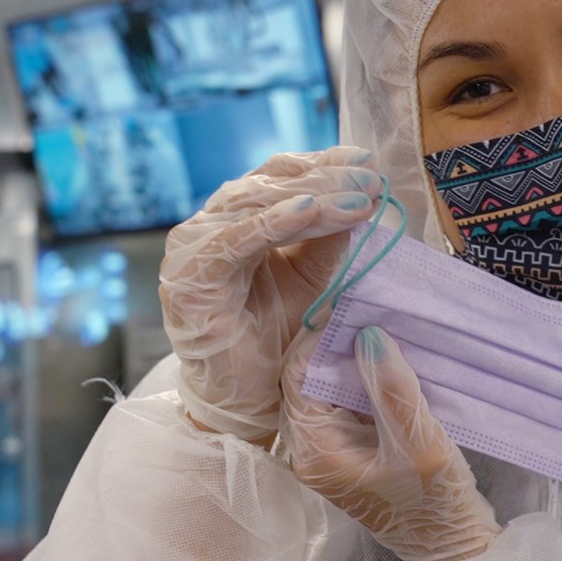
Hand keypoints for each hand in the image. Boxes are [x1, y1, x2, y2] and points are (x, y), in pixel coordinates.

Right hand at [159, 147, 381, 442]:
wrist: (248, 399)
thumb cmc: (278, 338)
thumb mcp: (313, 279)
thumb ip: (328, 239)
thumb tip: (362, 196)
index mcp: (238, 219)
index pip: (281, 177)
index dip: (325, 164)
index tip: (369, 161)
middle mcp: (210, 226)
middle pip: (271, 184)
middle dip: (327, 178)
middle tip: (372, 179)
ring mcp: (194, 249)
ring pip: (256, 206)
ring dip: (313, 197)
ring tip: (358, 198)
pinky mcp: (188, 278)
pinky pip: (233, 241)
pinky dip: (271, 222)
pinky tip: (309, 210)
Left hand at [281, 325, 500, 560]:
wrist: (451, 548)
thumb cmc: (436, 503)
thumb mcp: (420, 442)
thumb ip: (392, 388)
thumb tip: (368, 333)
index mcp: (314, 452)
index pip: (298, 375)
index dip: (323, 337)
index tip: (357, 308)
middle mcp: (309, 451)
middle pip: (305, 378)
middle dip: (334, 343)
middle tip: (369, 310)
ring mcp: (327, 452)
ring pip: (324, 387)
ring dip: (350, 358)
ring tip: (381, 327)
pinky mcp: (348, 450)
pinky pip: (343, 402)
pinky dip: (361, 378)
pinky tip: (388, 359)